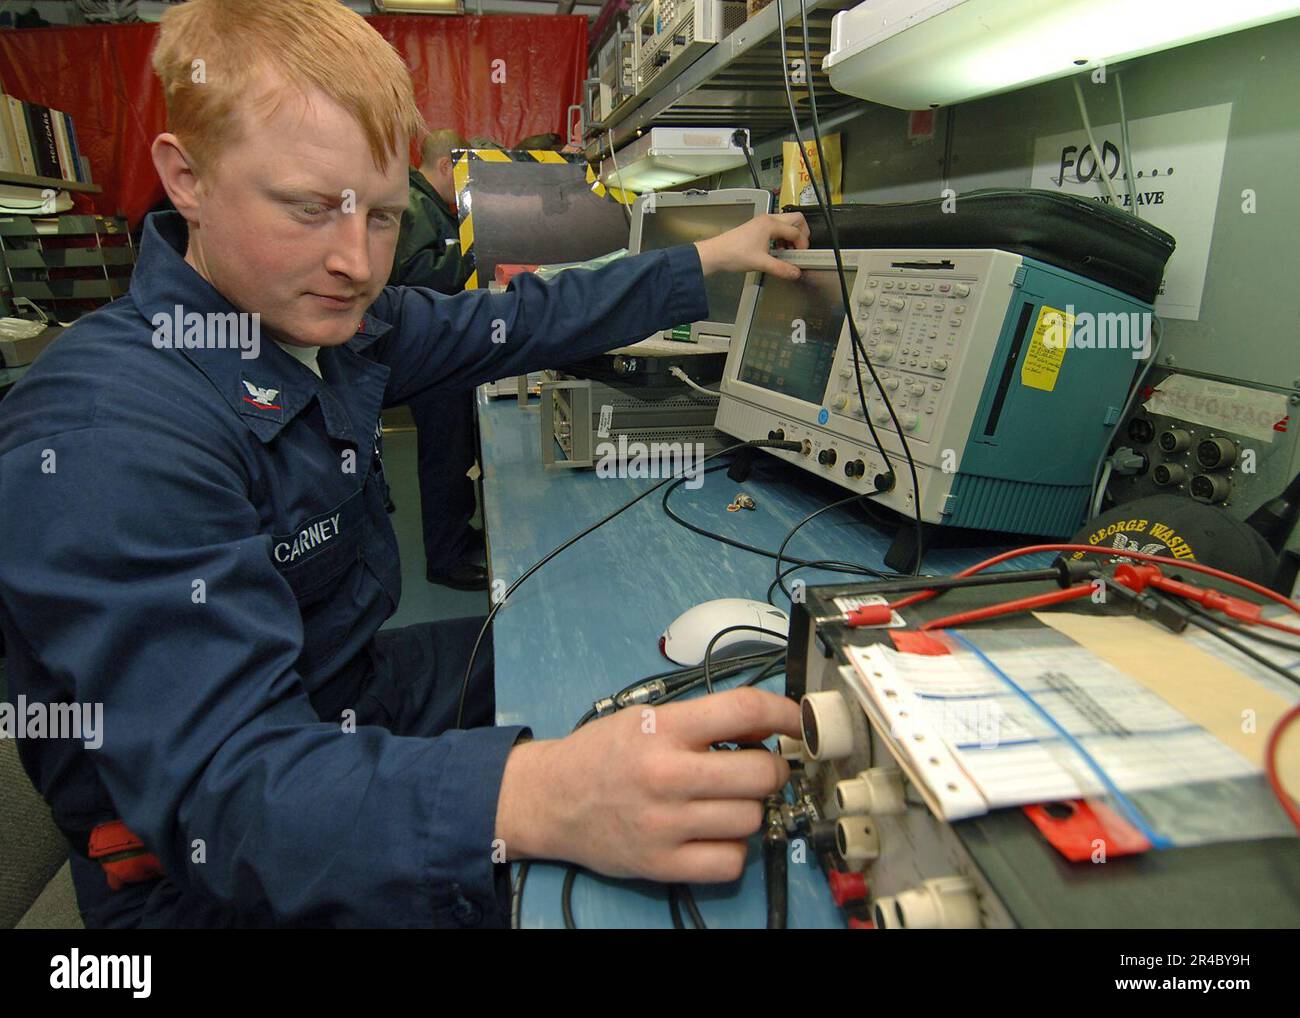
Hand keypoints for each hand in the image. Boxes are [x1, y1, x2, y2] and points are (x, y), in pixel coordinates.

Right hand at [496, 688, 800, 882]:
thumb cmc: (604, 753)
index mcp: (662, 729)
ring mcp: (665, 824)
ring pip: (751, 818)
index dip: (785, 714)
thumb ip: (705, 720)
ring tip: (725, 801)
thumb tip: (768, 724)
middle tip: (758, 768)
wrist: (550, 799)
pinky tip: (715, 834)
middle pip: (761, 774)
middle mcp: (665, 775)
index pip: (744, 710)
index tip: (799, 722)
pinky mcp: (662, 864)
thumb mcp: (649, 718)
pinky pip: (731, 861)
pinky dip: (733, 849)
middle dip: (771, 769)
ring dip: (749, 809)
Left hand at [694, 212, 810, 279]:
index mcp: (771, 224)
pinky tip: (777, 250)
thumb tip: (796, 273)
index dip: (803, 245)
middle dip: (802, 233)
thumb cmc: (735, 255)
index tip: (803, 257)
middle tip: (800, 249)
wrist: (715, 254)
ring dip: (791, 235)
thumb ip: (781, 268)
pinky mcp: (757, 228)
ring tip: (788, 252)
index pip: (796, 231)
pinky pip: (776, 228)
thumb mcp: (761, 263)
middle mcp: (768, 219)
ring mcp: (762, 222)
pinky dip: (781, 237)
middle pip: (795, 219)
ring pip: (785, 223)